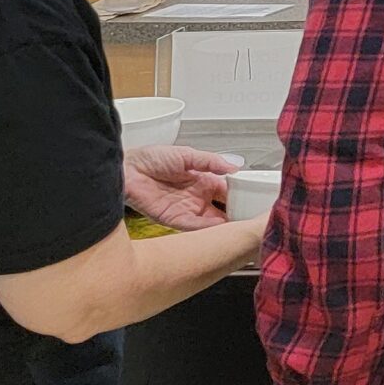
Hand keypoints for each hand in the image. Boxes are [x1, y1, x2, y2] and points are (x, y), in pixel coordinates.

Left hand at [122, 145, 242, 227]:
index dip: (241, 196)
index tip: (255, 200)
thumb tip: (233, 167)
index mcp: (204, 180)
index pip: (228, 191)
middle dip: (236, 214)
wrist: (128, 169)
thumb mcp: (187, 154)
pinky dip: (206, 230)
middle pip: (223, 209)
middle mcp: (198, 197)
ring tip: (240, 227)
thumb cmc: (152, 158)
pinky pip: (193, 228)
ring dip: (224, 226)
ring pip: (211, 222)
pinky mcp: (173, 219)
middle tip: (252, 218)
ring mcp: (187, 209)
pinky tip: (218, 230)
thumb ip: (211, 161)